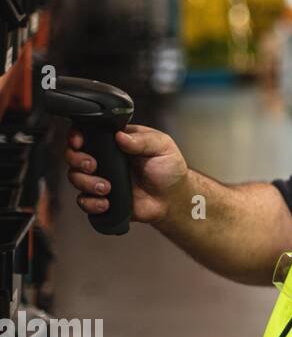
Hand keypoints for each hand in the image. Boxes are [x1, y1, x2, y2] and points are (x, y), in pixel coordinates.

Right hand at [65, 123, 188, 224]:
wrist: (173, 198)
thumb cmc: (170, 170)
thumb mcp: (163, 146)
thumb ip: (143, 139)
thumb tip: (121, 136)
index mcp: (117, 142)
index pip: (89, 133)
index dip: (77, 136)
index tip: (79, 142)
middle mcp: (106, 159)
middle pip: (74, 155)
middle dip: (77, 160)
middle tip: (92, 166)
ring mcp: (102, 179)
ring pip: (76, 178)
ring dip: (86, 183)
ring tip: (107, 187)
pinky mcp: (102, 198)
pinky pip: (84, 201)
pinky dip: (91, 203)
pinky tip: (106, 202)